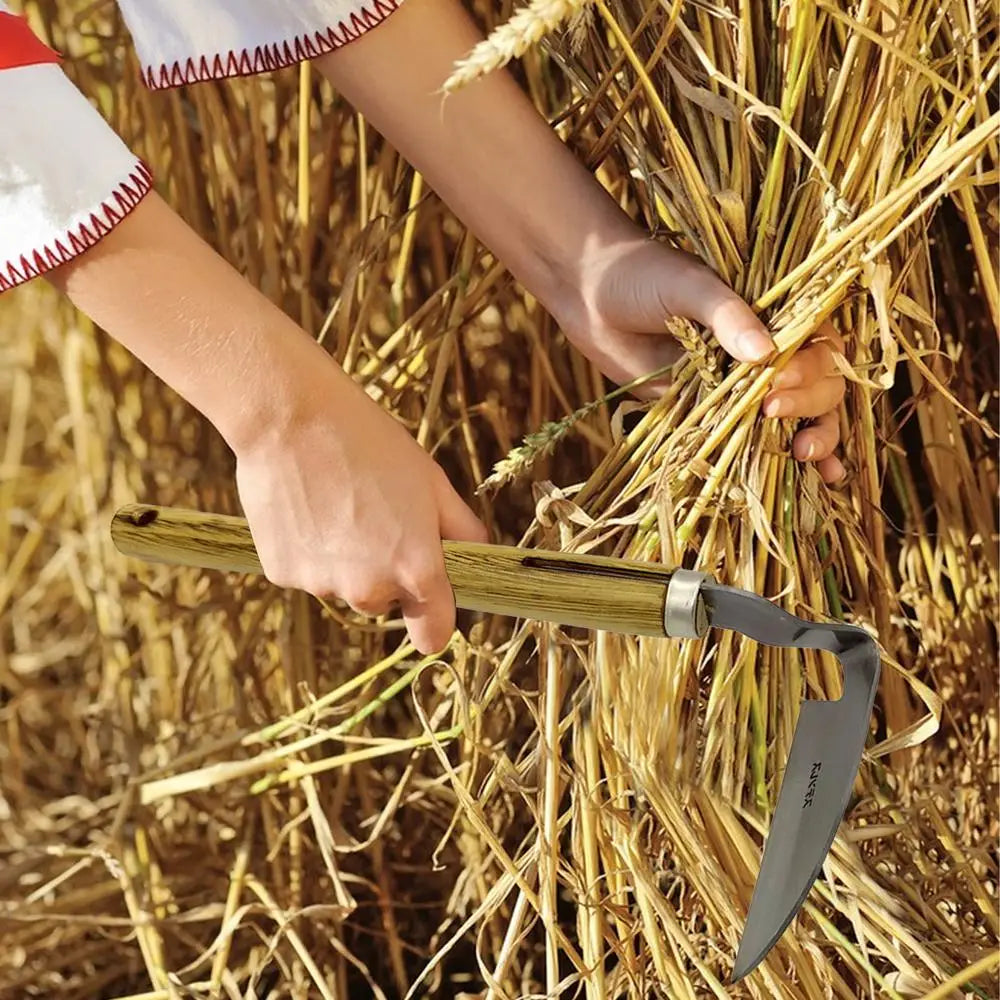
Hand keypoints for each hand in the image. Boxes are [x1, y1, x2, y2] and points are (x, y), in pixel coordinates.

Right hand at [234, 373, 487, 655]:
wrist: (291, 418)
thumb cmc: (372, 444)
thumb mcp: (434, 483)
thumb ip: (463, 530)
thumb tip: (477, 555)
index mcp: (416, 571)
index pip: (433, 635)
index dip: (434, 616)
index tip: (430, 597)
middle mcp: (369, 590)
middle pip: (386, 603)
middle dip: (386, 572)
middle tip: (377, 518)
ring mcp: (321, 585)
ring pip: (344, 586)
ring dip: (346, 561)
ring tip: (337, 504)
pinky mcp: (283, 574)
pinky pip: (307, 572)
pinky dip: (310, 550)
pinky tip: (307, 506)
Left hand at [550, 236, 846, 483]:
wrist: (589, 293)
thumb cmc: (643, 274)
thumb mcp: (689, 286)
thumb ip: (726, 317)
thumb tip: (766, 354)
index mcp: (773, 312)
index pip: (817, 344)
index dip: (808, 368)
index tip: (777, 382)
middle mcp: (765, 350)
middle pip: (818, 383)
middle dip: (808, 403)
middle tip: (772, 411)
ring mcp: (741, 384)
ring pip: (799, 414)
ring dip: (817, 437)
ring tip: (808, 456)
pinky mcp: (710, 410)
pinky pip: (752, 435)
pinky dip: (783, 456)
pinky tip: (817, 476)